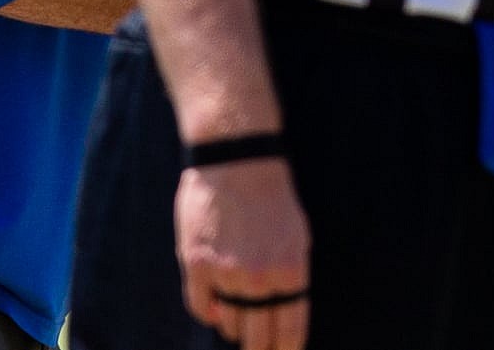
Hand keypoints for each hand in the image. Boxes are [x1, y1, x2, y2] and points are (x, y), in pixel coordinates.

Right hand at [176, 160, 310, 349]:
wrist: (238, 162)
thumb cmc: (272, 198)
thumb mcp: (297, 236)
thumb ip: (291, 277)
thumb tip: (283, 313)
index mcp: (291, 269)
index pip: (290, 326)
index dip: (287, 349)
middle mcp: (259, 276)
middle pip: (258, 335)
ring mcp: (226, 272)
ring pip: (229, 321)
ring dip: (236, 325)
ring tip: (240, 323)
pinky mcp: (196, 264)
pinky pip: (200, 306)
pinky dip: (209, 313)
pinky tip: (216, 312)